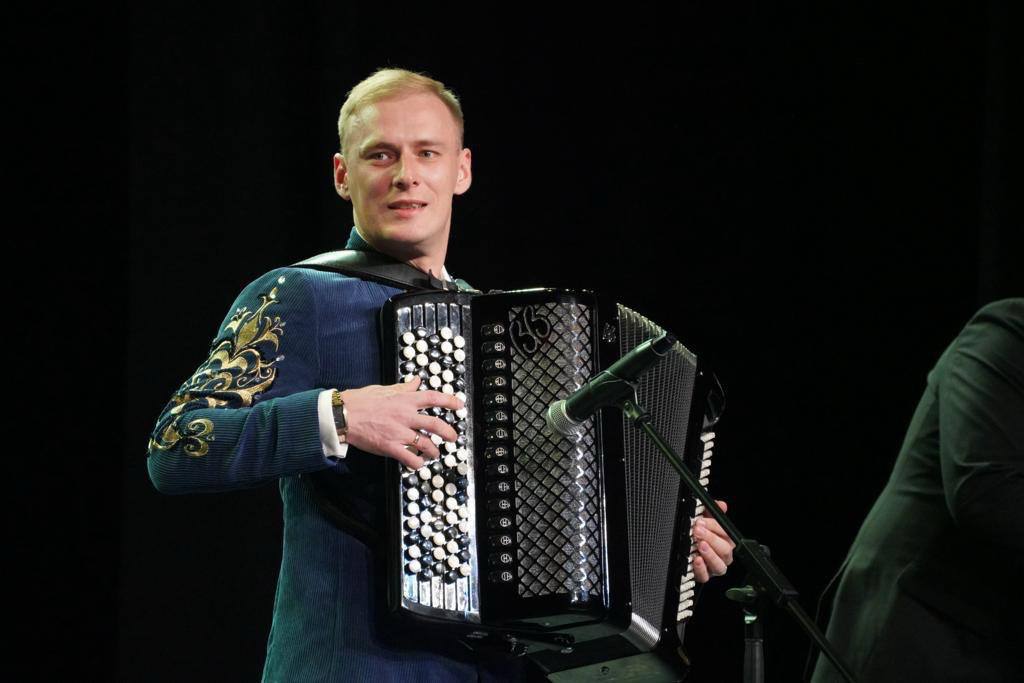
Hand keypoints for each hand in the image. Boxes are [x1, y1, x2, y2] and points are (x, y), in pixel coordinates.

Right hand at [340, 376, 463, 468]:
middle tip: (453, 437)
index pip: (433, 398)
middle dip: (449, 432)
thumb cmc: (361, 401)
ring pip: (426, 444)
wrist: (343, 415)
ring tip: (435, 454)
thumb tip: (416, 381)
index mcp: (404, 400)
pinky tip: (418, 463)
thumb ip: (403, 387)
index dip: (449, 401)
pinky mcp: (390, 446)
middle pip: (436, 424)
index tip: (460, 405)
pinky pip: (410, 458)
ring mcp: (399, 432)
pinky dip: (417, 463)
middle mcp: (405, 416)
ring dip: (434, 451)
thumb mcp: (384, 389)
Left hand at [692, 499, 734, 582]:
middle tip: (698, 530)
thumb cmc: (699, 534)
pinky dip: (701, 569)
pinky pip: (705, 576)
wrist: (685, 551)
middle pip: (725, 550)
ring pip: (719, 566)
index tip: (701, 521)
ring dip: (710, 554)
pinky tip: (696, 559)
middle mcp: (723, 556)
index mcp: (726, 541)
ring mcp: (714, 567)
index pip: (727, 535)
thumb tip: (722, 505)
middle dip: (711, 539)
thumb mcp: (705, 520)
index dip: (715, 527)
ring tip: (700, 545)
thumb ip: (713, 511)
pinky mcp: (704, 576)